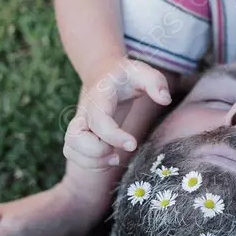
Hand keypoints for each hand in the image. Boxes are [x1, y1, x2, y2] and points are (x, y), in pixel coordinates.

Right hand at [64, 56, 170, 170]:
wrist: (105, 75)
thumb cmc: (126, 77)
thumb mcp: (143, 72)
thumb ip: (156, 83)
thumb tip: (165, 100)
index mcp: (99, 96)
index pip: (98, 120)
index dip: (113, 136)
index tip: (133, 144)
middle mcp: (83, 111)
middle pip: (75, 137)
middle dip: (97, 151)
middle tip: (118, 152)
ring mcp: (78, 124)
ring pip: (70, 148)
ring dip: (92, 161)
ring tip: (114, 158)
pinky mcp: (78, 135)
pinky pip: (73, 154)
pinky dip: (88, 163)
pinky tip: (109, 158)